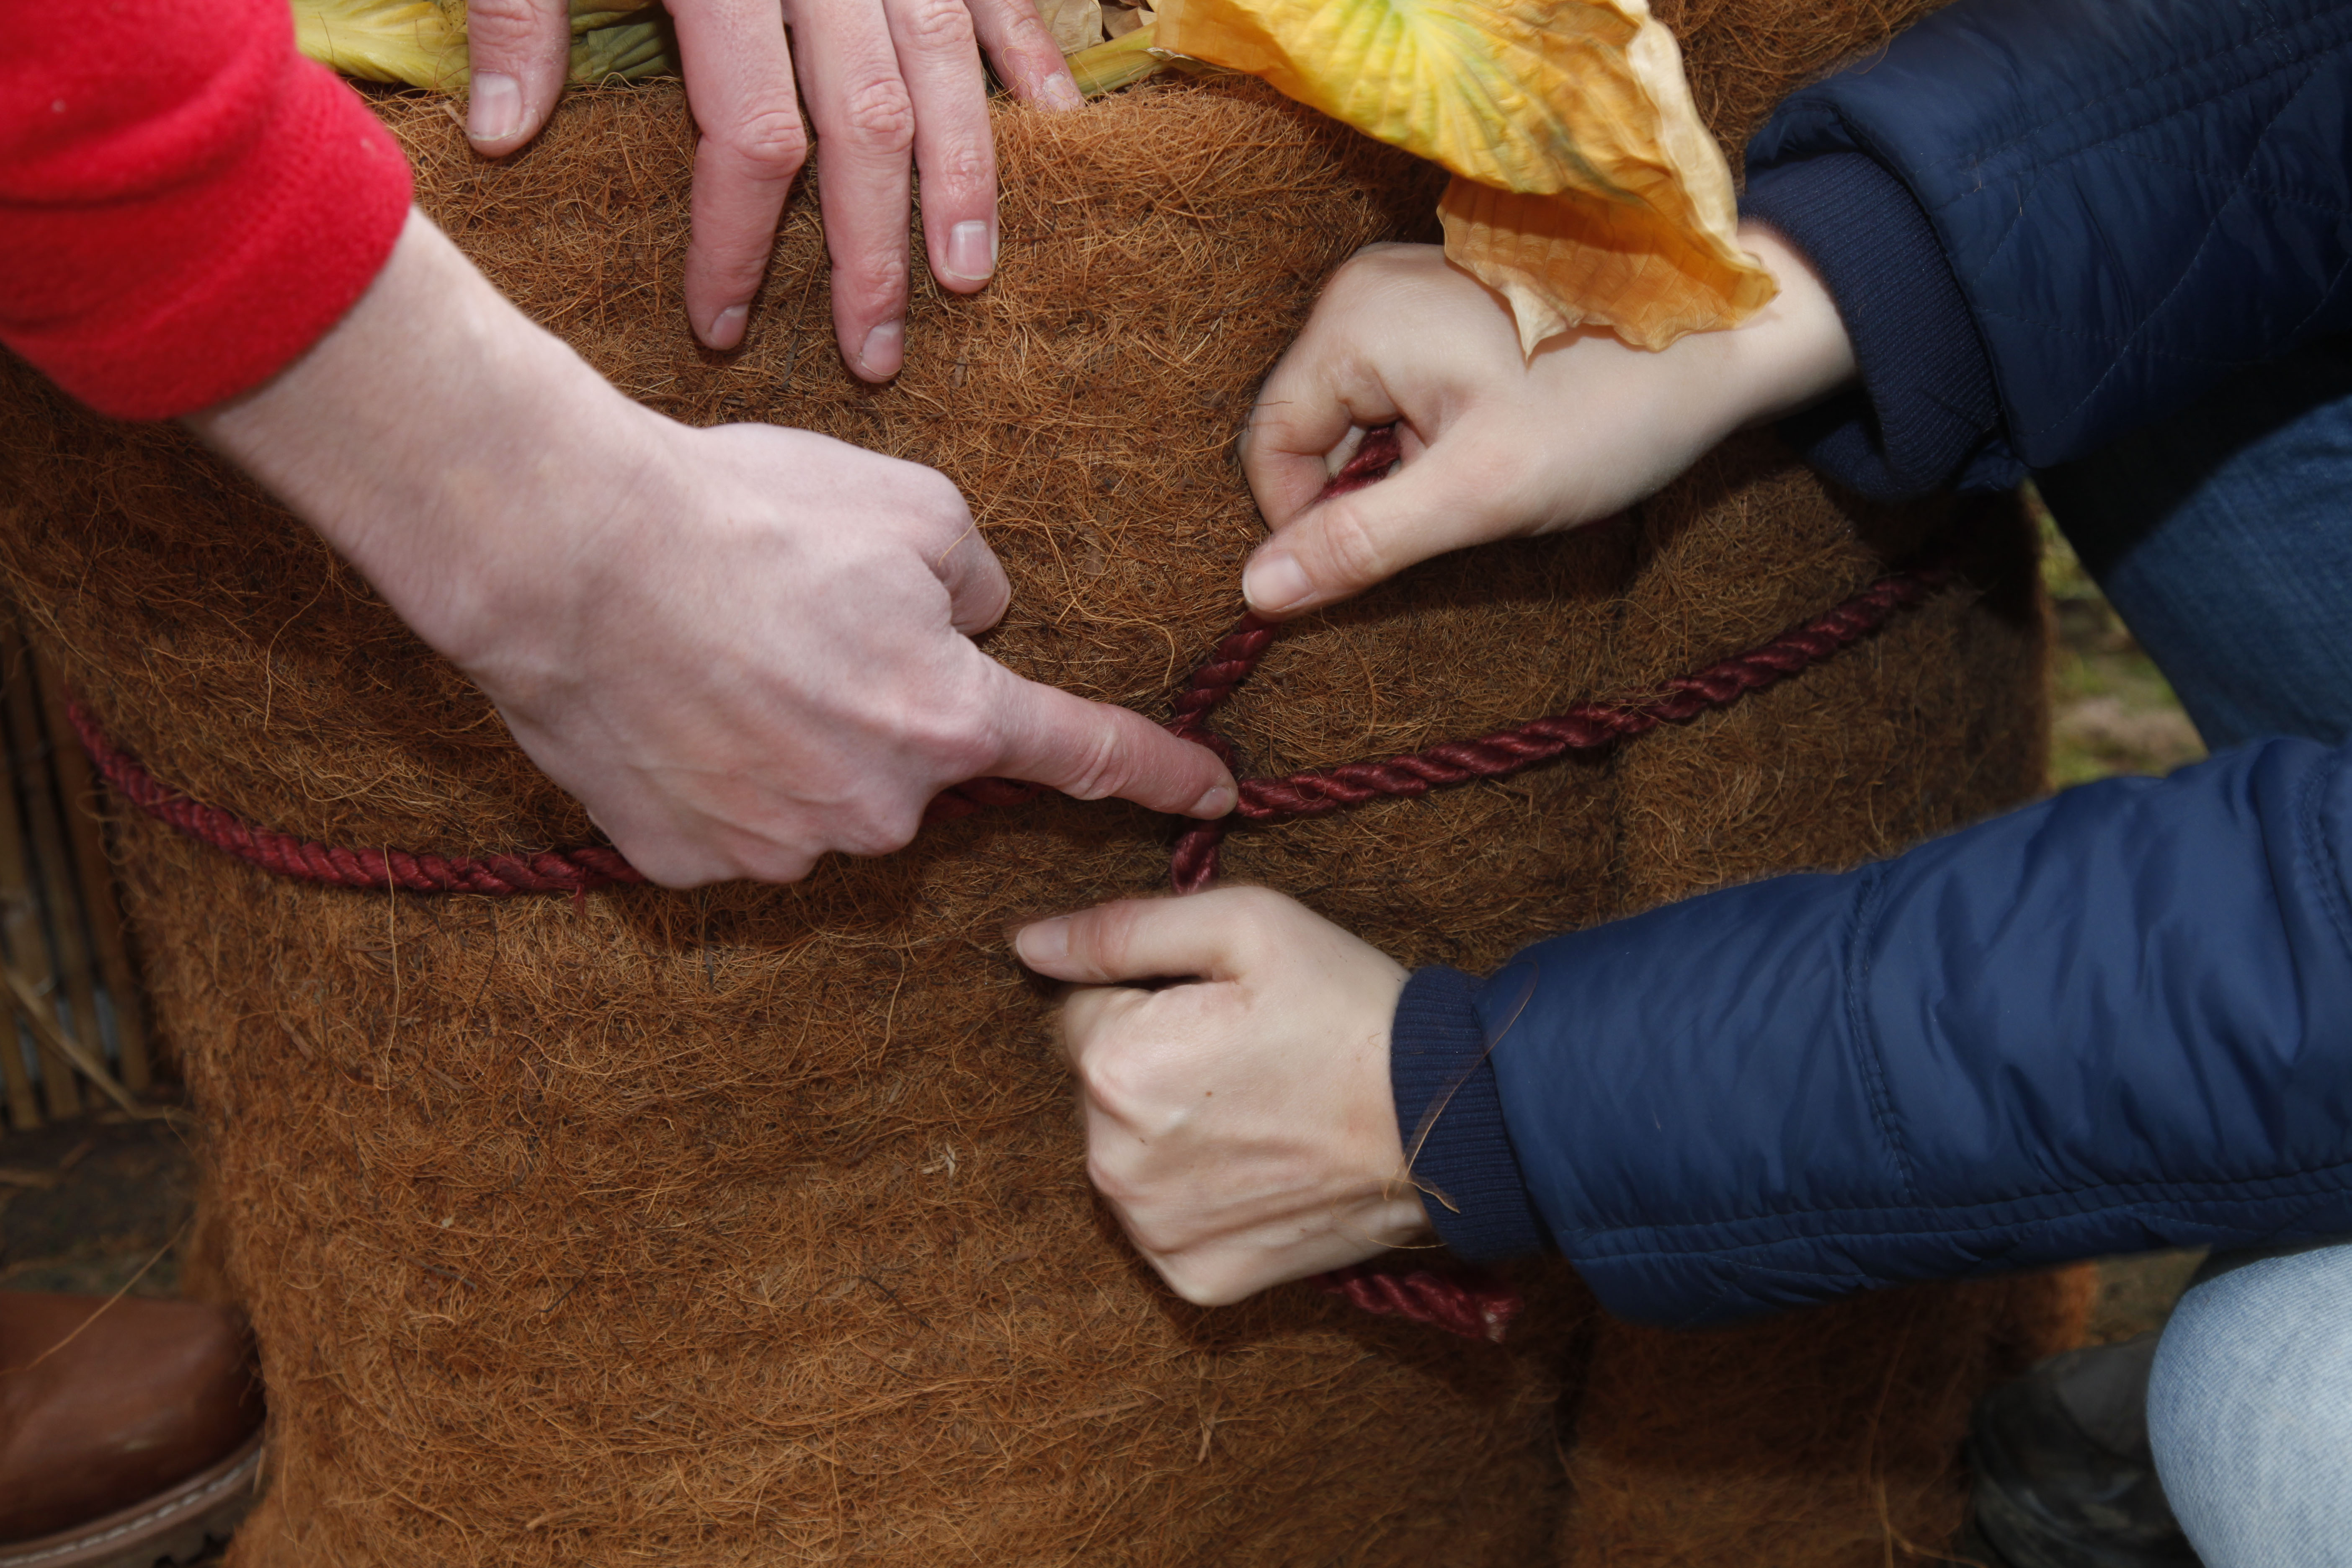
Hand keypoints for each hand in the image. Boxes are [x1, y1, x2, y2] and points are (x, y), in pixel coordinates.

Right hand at [187, 210, 1234, 885]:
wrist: (565, 549)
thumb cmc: (743, 513)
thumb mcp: (910, 506)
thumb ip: (976, 578)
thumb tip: (981, 622)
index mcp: (950, 720)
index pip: (1088, 756)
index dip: (1161, 775)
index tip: (1219, 795)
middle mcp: (879, 809)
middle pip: (922, 770)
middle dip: (890, 708)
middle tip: (807, 626)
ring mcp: (780, 848)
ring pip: (824, 798)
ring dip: (799, 738)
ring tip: (724, 652)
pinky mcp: (689, 863)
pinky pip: (736, 823)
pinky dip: (721, 772)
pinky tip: (677, 704)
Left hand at [463, 0, 1083, 370]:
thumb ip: (516, 4)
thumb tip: (507, 136)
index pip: (749, 135)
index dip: (739, 243)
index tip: (723, 325)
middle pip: (865, 125)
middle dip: (872, 252)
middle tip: (875, 357)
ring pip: (946, 68)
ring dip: (966, 182)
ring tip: (968, 278)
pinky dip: (1032, 55)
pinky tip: (1060, 131)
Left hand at [1016, 887, 1430, 1305]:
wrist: (1449, 1122)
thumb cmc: (1348, 1010)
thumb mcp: (1244, 925)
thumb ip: (1121, 930)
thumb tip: (1029, 942)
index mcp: (1112, 1066)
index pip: (1081, 1011)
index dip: (1150, 996)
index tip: (1220, 1006)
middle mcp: (1112, 1161)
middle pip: (1099, 1087)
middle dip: (1152, 1062)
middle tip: (1247, 1055)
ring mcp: (1153, 1230)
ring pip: (1128, 1154)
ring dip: (1173, 1129)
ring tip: (1261, 1109)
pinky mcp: (1195, 1278)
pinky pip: (1167, 1219)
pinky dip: (1202, 1194)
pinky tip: (1262, 1166)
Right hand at [1238, 226, 1857, 616]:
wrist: (1723, 345)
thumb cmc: (1607, 413)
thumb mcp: (1477, 496)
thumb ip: (1360, 542)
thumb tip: (1254, 591)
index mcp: (1352, 322)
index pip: (1269, 450)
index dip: (1308, 524)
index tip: (1388, 553)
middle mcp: (1360, 291)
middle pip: (1309, 431)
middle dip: (1367, 489)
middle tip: (1458, 502)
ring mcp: (1402, 290)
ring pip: (1353, 419)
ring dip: (1403, 468)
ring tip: (1485, 466)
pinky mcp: (1440, 305)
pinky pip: (1394, 393)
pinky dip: (1429, 437)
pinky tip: (1495, 439)